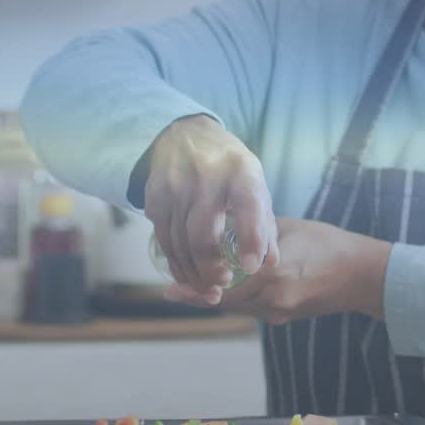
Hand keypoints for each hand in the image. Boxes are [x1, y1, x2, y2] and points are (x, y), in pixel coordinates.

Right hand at [144, 115, 278, 303]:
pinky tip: (185, 273)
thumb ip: (265, 225)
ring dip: (190, 272)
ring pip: (178, 242)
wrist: (185, 135)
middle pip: (202, 234)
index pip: (248, 207)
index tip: (251, 267)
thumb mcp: (255, 186)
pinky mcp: (154, 195)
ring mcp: (175, 186)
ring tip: (205, 288)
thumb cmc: (230, 169)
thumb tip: (270, 263)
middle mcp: (206, 176)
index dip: (250, 239)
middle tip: (220, 286)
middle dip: (210, 268)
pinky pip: (162, 237)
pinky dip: (173, 261)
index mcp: (241, 171)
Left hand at [164, 218, 390, 324]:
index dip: (195, 288)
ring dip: (218, 298)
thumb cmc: (330, 243)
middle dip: (200, 295)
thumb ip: (257, 233)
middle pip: (226, 302)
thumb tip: (228, 228)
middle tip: (173, 289)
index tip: (169, 287)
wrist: (365, 276)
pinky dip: (238, 300)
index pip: (224, 285)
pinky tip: (226, 290)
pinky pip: (253, 310)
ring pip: (238, 308)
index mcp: (273, 273)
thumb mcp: (291, 229)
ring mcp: (280, 312)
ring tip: (193, 288)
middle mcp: (273, 298)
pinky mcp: (286, 317)